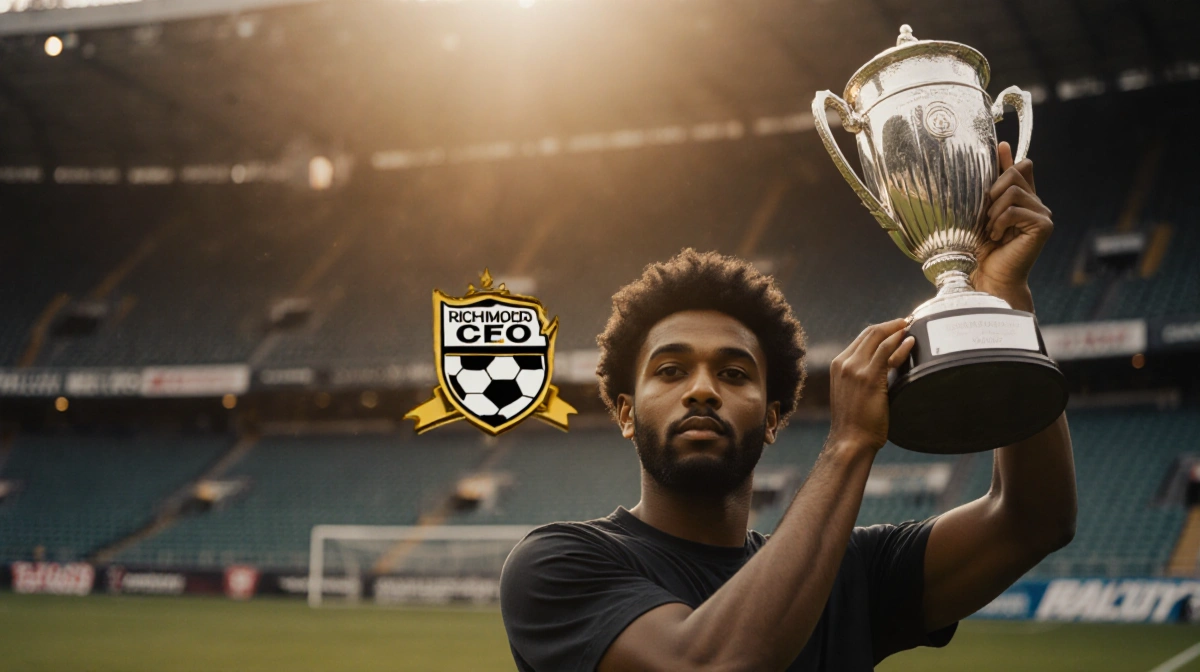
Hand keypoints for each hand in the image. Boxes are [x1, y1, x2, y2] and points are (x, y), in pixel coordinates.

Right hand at [828, 319, 915, 451]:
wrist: (851, 440)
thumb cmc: (856, 422)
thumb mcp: (855, 392)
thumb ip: (865, 376)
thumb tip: (889, 365)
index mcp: (839, 365)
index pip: (862, 338)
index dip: (882, 329)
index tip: (897, 327)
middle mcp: (844, 363)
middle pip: (870, 333)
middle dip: (891, 325)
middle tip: (908, 322)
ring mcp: (855, 369)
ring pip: (878, 337)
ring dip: (897, 329)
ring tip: (912, 326)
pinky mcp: (869, 377)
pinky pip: (887, 352)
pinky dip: (900, 344)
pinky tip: (911, 341)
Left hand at [974, 141, 1052, 310]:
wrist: (989, 276)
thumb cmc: (982, 248)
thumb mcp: (982, 211)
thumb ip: (992, 184)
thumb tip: (1003, 146)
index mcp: (1023, 199)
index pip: (1022, 167)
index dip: (1008, 159)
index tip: (1000, 149)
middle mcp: (1036, 204)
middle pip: (1015, 173)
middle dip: (992, 192)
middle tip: (985, 217)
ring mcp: (1042, 214)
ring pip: (1013, 191)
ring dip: (993, 211)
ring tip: (990, 230)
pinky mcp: (1043, 225)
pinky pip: (1015, 210)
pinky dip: (999, 222)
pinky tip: (997, 237)